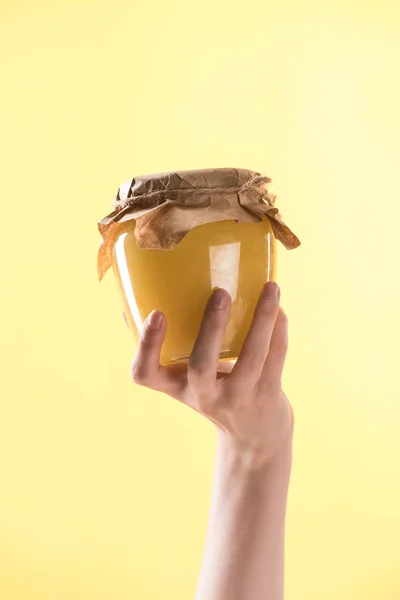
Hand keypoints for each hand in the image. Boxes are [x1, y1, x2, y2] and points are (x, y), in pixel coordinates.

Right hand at [130, 282, 292, 469]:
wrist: (254, 436)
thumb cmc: (213, 393)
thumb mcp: (185, 380)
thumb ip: (168, 348)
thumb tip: (134, 307)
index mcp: (176, 387)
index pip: (145, 375)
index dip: (147, 346)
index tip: (156, 314)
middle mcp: (205, 396)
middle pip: (201, 366)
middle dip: (211, 328)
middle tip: (220, 293)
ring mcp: (239, 397)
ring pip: (252, 357)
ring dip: (262, 319)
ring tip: (271, 287)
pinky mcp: (269, 394)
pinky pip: (277, 356)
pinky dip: (280, 328)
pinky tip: (280, 307)